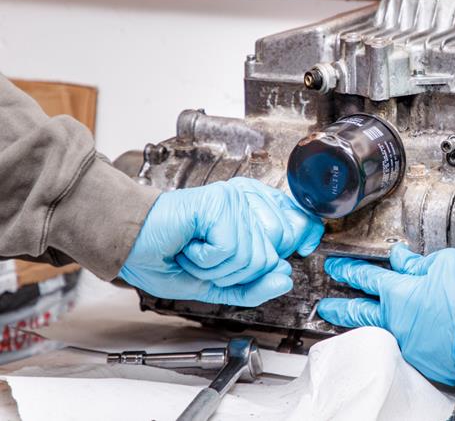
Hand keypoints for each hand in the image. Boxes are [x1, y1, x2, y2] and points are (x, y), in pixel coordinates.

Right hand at [119, 177, 323, 306]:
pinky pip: (230, 251)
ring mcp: (235, 200)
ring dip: (214, 268)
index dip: (284, 255)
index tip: (270, 260)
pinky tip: (189, 244)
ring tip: (194, 251)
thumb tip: (285, 279)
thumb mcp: (217, 283)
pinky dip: (204, 259)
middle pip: (269, 258)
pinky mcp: (220, 203)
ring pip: (250, 258)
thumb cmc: (165, 256)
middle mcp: (247, 202)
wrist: (127, 244)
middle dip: (232, 273)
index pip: (294, 234)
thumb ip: (253, 286)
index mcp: (251, 213)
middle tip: (205, 259)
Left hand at [317, 245, 454, 385]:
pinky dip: (388, 334)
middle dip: (338, 305)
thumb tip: (402, 259)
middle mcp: (396, 318)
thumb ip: (419, 263)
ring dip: (357, 323)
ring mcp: (407, 340)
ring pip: (375, 328)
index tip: (334, 267)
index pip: (366, 277)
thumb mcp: (447, 265)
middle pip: (359, 310)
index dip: (348, 270)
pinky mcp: (421, 357)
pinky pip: (397, 341)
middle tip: (324, 304)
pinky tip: (391, 332)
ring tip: (346, 321)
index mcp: (401, 291)